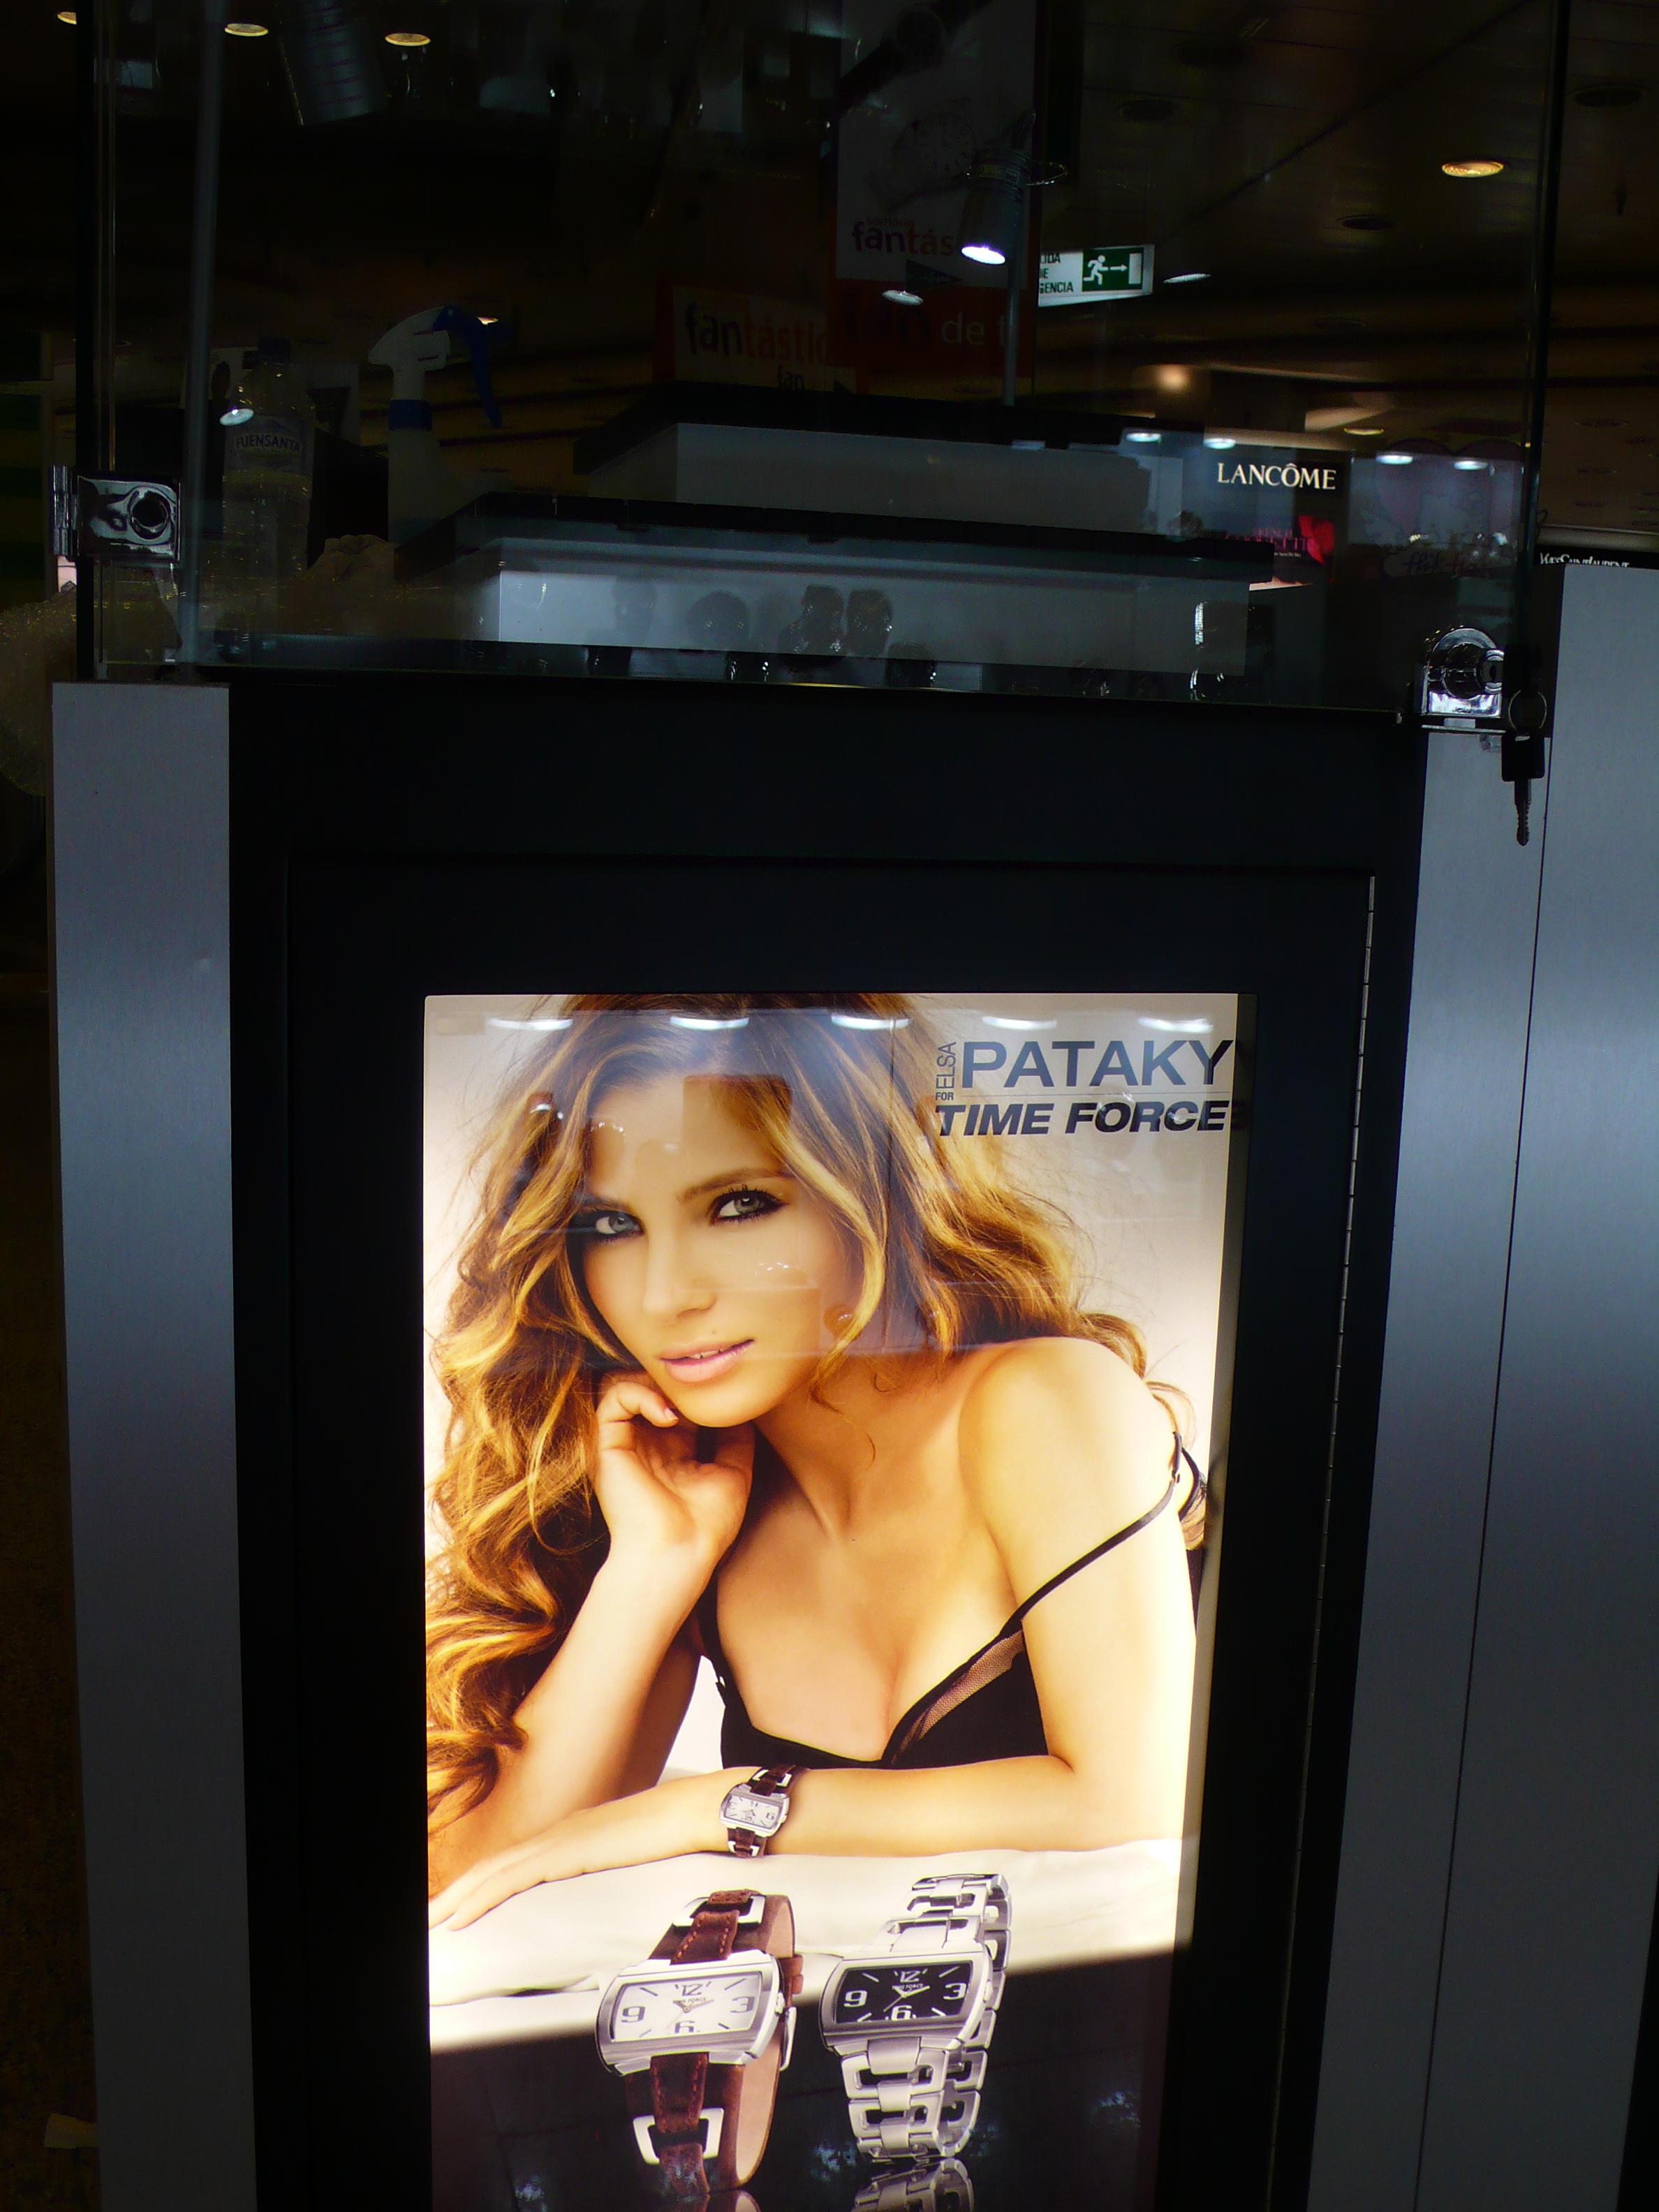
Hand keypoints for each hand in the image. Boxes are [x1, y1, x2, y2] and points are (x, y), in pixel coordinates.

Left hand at [428, 1771, 734, 1927]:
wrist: (696, 1811)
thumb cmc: (677, 1832)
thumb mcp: (637, 1853)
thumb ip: (616, 1865)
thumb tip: (614, 1887)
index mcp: (573, 1833)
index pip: (515, 1860)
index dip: (482, 1882)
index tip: (460, 1903)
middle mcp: (558, 1831)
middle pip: (493, 1864)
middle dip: (457, 1892)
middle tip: (431, 1916)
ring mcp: (560, 1838)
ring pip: (493, 1870)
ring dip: (458, 1898)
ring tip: (434, 1919)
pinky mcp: (566, 1851)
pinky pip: (512, 1878)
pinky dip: (481, 1898)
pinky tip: (461, 1916)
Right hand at [592, 1375, 753, 1585]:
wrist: (678, 1552)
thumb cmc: (706, 1526)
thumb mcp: (734, 1474)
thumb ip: (737, 1440)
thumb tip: (745, 1409)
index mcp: (672, 1452)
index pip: (678, 1404)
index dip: (698, 1394)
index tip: (721, 1397)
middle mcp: (646, 1445)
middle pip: (653, 1389)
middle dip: (677, 1382)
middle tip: (701, 1392)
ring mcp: (626, 1444)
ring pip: (629, 1385)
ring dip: (657, 1383)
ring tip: (682, 1403)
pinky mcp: (607, 1445)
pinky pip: (614, 1398)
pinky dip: (640, 1393)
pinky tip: (668, 1415)